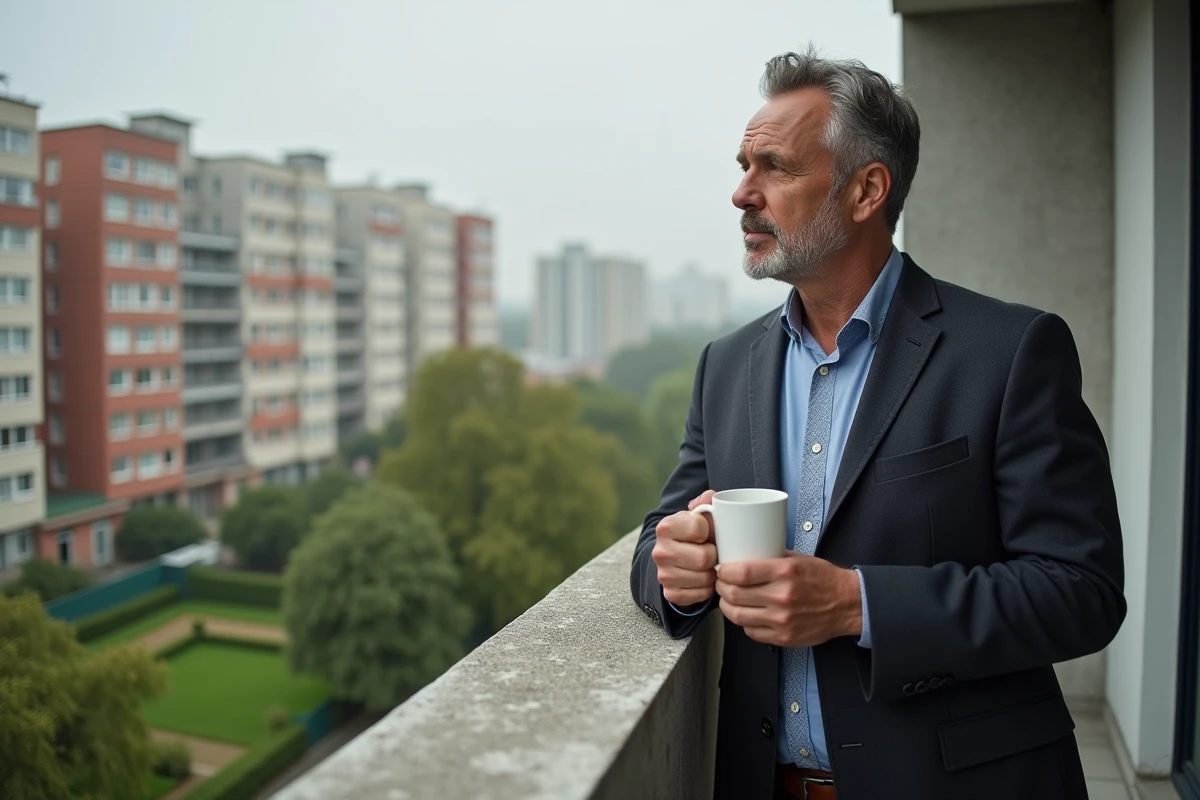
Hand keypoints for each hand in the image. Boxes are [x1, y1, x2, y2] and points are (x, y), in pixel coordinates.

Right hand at [652, 491, 718, 606]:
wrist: (675, 557)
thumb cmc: (693, 533)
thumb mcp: (698, 514)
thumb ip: (706, 502)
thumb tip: (710, 498)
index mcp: (666, 527)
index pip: (698, 526)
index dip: (710, 529)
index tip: (707, 532)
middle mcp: (660, 551)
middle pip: (704, 557)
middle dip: (714, 555)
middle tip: (713, 552)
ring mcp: (663, 575)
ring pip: (704, 578)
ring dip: (712, 573)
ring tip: (709, 566)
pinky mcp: (670, 593)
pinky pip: (700, 595)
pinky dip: (707, 589)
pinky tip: (703, 579)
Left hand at [715, 553, 862, 647]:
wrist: (846, 604)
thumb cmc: (822, 579)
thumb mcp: (797, 559)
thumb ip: (770, 559)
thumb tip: (742, 556)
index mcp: (784, 573)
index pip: (741, 573)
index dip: (724, 571)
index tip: (721, 569)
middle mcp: (782, 597)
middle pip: (734, 595)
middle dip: (721, 587)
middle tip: (721, 583)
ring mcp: (782, 620)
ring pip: (738, 616)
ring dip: (727, 606)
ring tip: (729, 599)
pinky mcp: (784, 637)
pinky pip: (751, 632)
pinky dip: (744, 622)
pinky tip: (747, 613)